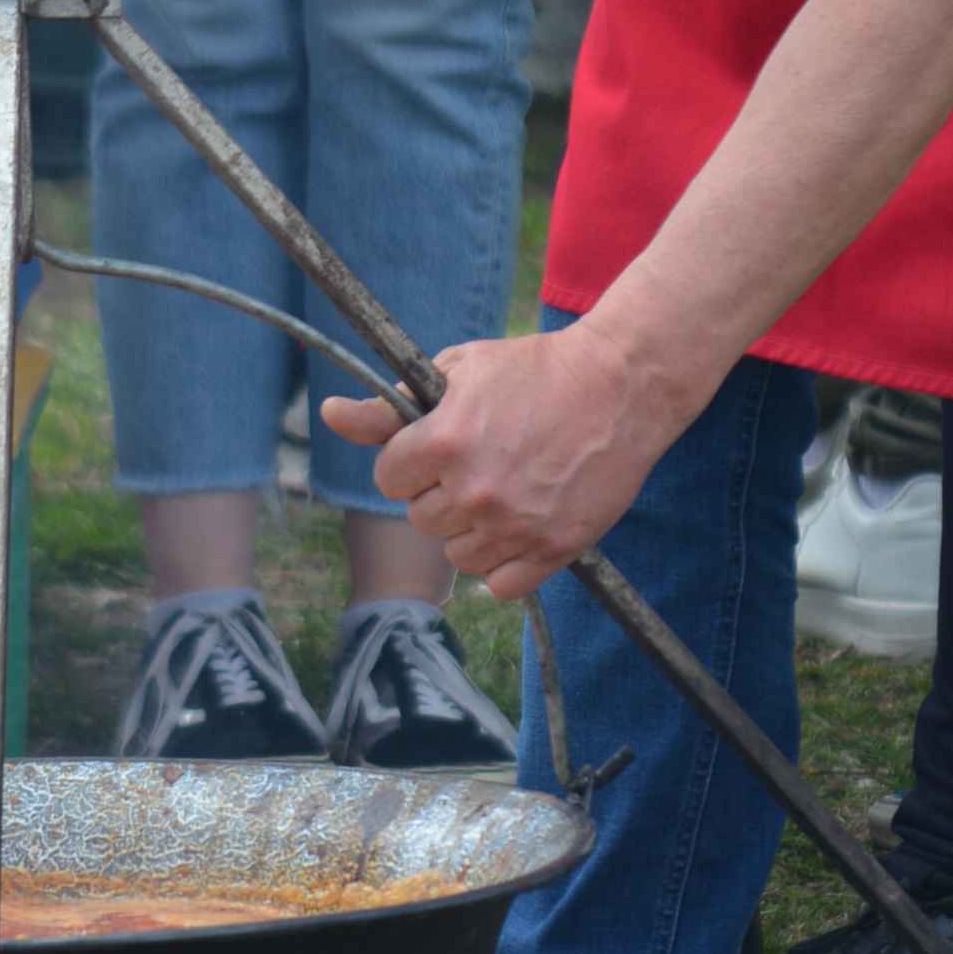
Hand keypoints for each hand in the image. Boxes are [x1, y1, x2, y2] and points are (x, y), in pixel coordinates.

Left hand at [321, 317, 676, 598]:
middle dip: (441, 493)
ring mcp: (515, 525)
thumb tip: (330, 415)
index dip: (412, 461)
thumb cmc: (537, 369)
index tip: (439, 447)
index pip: (390, 479)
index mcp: (444, 441)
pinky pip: (501, 584)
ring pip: (458, 555)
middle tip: (480, 462)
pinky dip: (506, 563)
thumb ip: (391, 405)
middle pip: (422, 518)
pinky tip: (521, 525)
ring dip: (472, 529)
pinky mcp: (554, 548)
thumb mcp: (459, 370)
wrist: (622, 383)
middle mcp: (474, 490)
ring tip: (504, 490)